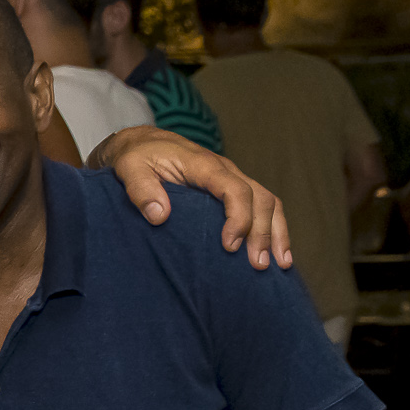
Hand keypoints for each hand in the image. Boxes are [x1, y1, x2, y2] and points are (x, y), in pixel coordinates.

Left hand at [91, 126, 291, 269]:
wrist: (142, 143)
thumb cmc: (136, 157)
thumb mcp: (129, 168)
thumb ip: (141, 190)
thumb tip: (160, 216)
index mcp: (203, 165)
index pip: (234, 189)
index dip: (238, 217)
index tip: (229, 246)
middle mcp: (226, 170)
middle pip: (260, 198)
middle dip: (263, 232)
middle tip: (257, 265)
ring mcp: (232, 179)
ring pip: (268, 202)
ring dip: (277, 233)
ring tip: (280, 265)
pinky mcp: (232, 189)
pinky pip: (262, 206)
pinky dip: (274, 228)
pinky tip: (277, 253)